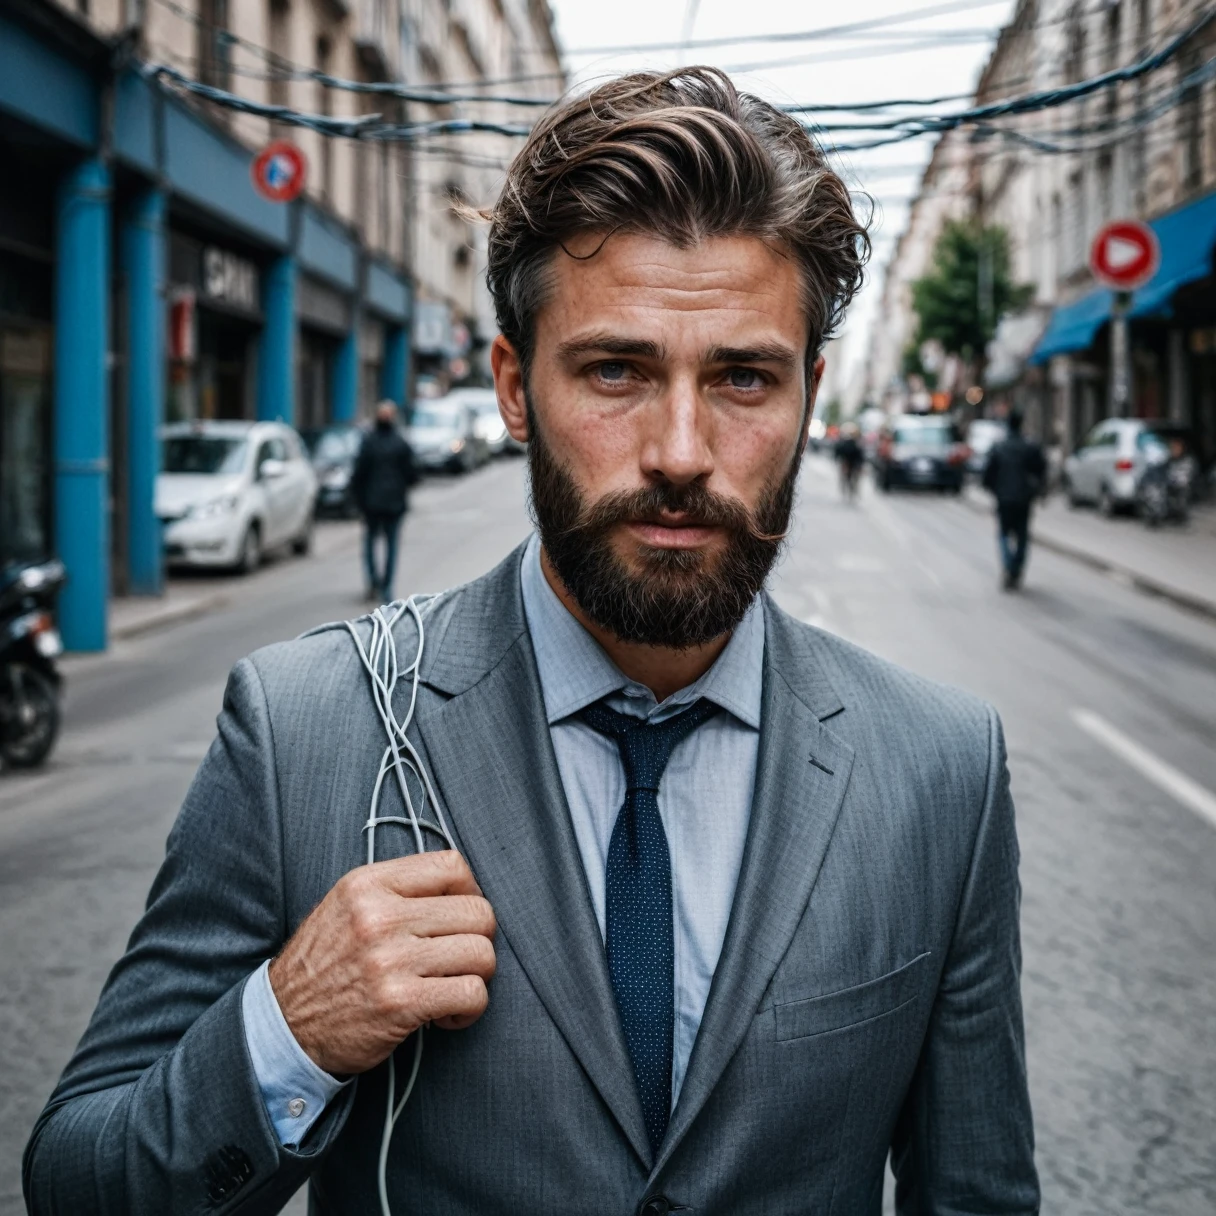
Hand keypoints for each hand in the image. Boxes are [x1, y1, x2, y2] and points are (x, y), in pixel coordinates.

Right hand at [268, 851, 495, 1075]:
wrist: (284, 1025)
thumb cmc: (326, 965)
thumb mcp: (348, 906)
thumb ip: (398, 890)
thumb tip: (462, 889)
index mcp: (369, 884)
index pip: (452, 865)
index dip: (470, 891)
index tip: (461, 915)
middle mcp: (380, 916)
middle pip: (477, 912)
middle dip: (479, 938)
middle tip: (459, 957)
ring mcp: (391, 959)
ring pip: (481, 953)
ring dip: (476, 975)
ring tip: (452, 986)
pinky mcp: (401, 1003)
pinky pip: (471, 994)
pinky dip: (470, 1008)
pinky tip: (447, 1013)